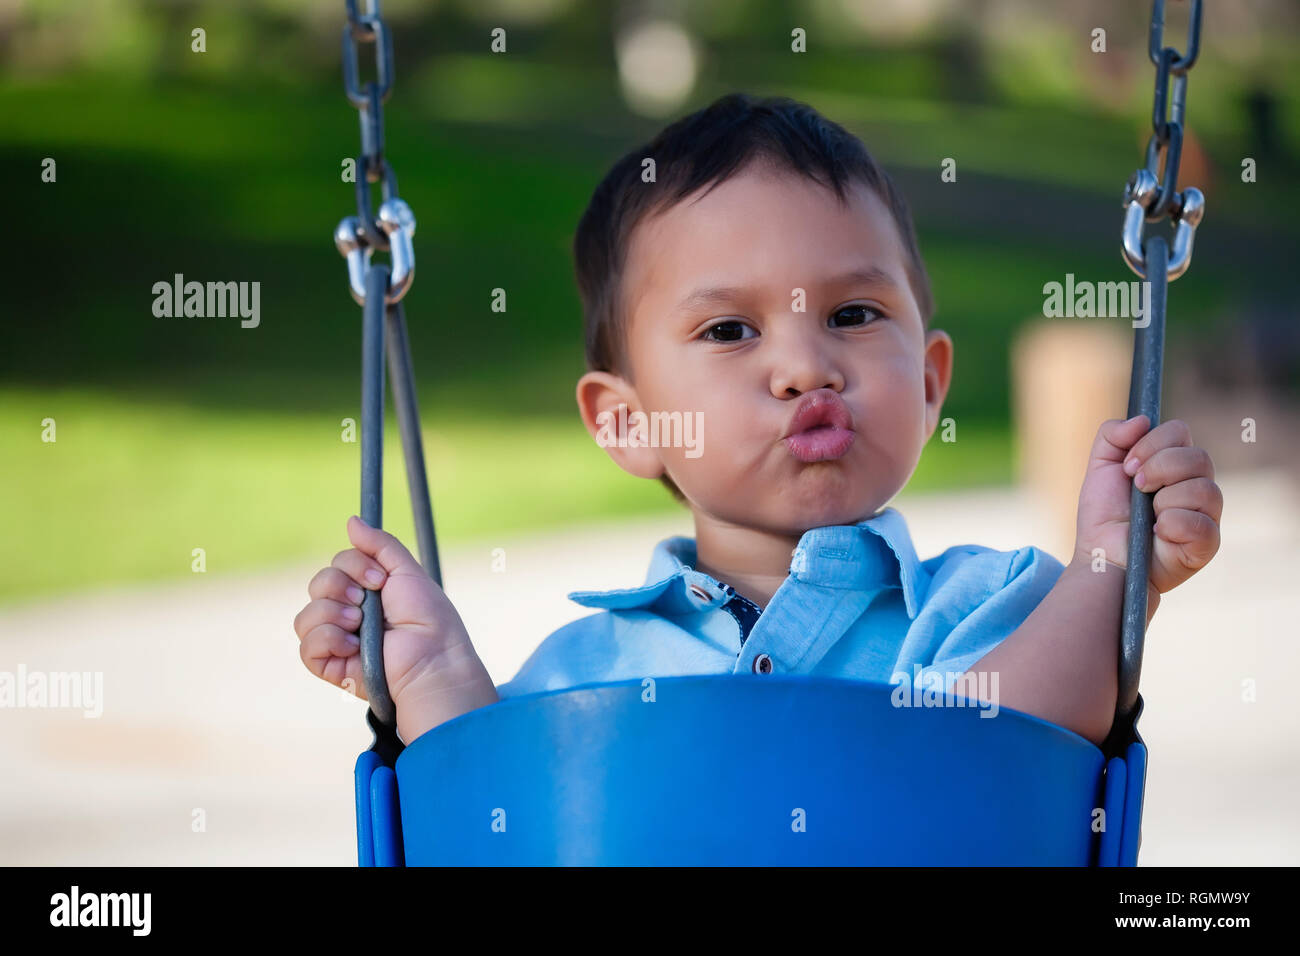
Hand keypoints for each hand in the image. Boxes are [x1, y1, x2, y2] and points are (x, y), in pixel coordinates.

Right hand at [294, 515, 475, 706]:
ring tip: (360, 625)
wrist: (432, 658)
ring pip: (306, 616)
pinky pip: (306, 646)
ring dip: (333, 614)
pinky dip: (328, 640)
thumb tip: (351, 520)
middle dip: (340, 587)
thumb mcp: (406, 571)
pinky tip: (353, 647)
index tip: (380, 579)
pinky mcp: (331, 665)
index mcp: (366, 591)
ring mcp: (338, 640)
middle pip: (317, 584)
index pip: (337, 565)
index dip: (353, 566)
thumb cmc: (427, 618)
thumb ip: (379, 544)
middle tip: (367, 602)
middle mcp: (349, 613)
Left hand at [1074, 415, 1221, 595]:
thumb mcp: (1099, 469)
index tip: (1127, 466)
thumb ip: (1111, 436)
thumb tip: (1142, 420)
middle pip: (1198, 457)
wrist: (1102, 557)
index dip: (1151, 444)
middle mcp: (1197, 484)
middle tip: (1137, 487)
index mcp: (1175, 463)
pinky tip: (1158, 533)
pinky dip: (1173, 525)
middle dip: (1159, 468)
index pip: (1180, 431)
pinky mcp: (1207, 543)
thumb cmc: (1105, 515)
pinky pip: (1202, 523)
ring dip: (1164, 500)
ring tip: (1147, 516)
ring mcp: (1207, 514)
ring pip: (1204, 488)